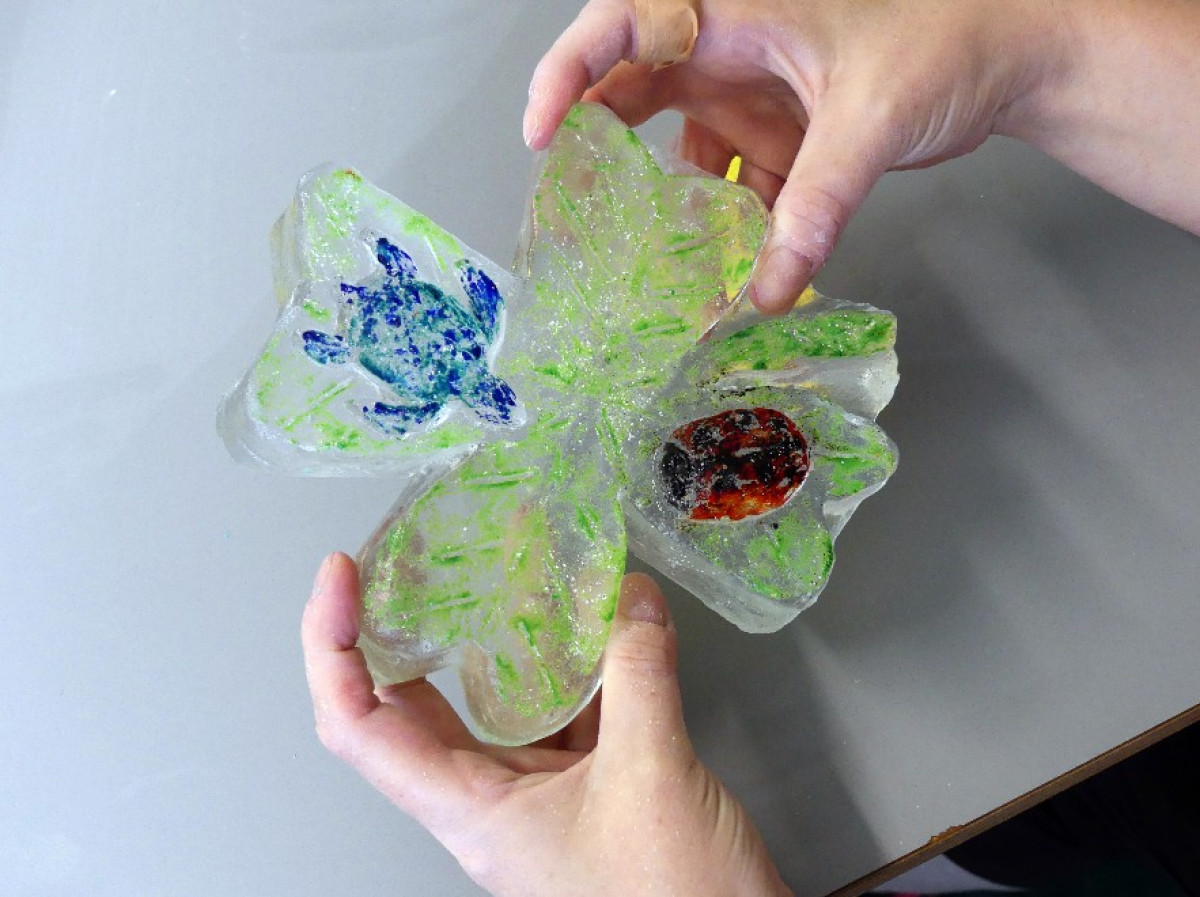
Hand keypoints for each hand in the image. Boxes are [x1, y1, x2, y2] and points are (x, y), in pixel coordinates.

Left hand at [302, 553, 792, 896]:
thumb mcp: (650, 776)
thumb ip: (638, 676)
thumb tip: (631, 600)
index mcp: (470, 812)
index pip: (359, 724)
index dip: (332, 646)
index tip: (343, 577)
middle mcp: (490, 804)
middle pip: (413, 708)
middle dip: (406, 628)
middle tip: (410, 561)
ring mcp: (538, 800)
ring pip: (495, 707)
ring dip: (501, 642)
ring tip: (507, 577)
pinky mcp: (590, 794)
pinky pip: (565, 718)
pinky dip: (579, 668)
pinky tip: (603, 629)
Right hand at [527, 1, 1199, 314]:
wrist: (1011, 58)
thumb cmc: (948, 42)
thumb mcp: (871, 121)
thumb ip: (817, 205)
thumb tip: (769, 288)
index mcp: (739, 10)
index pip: (626, 22)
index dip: (570, 69)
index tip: (544, 129)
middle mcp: (732, 45)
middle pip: (634, 83)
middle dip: (601, 139)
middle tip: (576, 199)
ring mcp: (752, 90)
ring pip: (679, 140)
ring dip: (671, 195)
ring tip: (655, 251)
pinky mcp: (777, 130)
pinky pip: (730, 176)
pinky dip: (726, 216)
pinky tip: (735, 259)